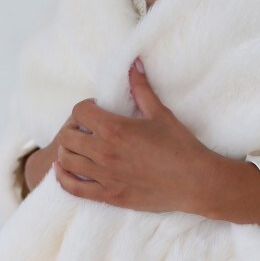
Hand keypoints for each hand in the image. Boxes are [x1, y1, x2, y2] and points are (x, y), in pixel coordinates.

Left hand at [52, 58, 221, 213]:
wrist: (196, 182)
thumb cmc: (181, 147)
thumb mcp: (161, 114)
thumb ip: (141, 89)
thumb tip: (133, 65)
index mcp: (115, 129)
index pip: (79, 111)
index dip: (85, 108)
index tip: (96, 111)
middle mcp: (105, 152)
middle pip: (67, 136)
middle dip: (73, 128)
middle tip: (86, 129)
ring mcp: (105, 176)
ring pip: (66, 161)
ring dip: (68, 151)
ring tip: (79, 148)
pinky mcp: (109, 195)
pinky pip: (73, 189)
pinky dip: (63, 178)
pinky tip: (65, 171)